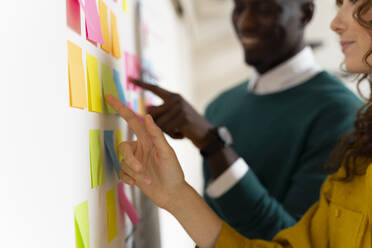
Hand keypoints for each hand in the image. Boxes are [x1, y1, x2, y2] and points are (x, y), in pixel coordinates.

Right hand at [105, 95, 186, 209]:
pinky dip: (129, 179)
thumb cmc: (173, 172)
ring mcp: (135, 160)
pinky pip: (121, 173)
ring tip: (148, 180)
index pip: (132, 120)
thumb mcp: (166, 152)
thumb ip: (156, 135)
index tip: (109, 96)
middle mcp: (140, 147)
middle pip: (123, 147)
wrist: (172, 194)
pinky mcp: (132, 173)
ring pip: (122, 162)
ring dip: (134, 173)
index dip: (120, 108)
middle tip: (142, 170)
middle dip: (130, 160)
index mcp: (148, 139)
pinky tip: (138, 184)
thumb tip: (146, 115)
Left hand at [130, 78, 213, 148]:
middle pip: (151, 112)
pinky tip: (181, 134)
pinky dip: (172, 135)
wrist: (206, 133)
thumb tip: (147, 108)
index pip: (155, 88)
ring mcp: (180, 107)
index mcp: (173, 96)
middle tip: (170, 129)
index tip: (129, 79)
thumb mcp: (176, 114)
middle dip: (156, 124)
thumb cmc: (188, 125)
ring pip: (157, 123)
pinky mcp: (183, 118)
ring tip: (176, 131)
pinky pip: (166, 129)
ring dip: (165, 131)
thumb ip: (162, 110)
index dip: (142, 84)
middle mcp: (176, 99)